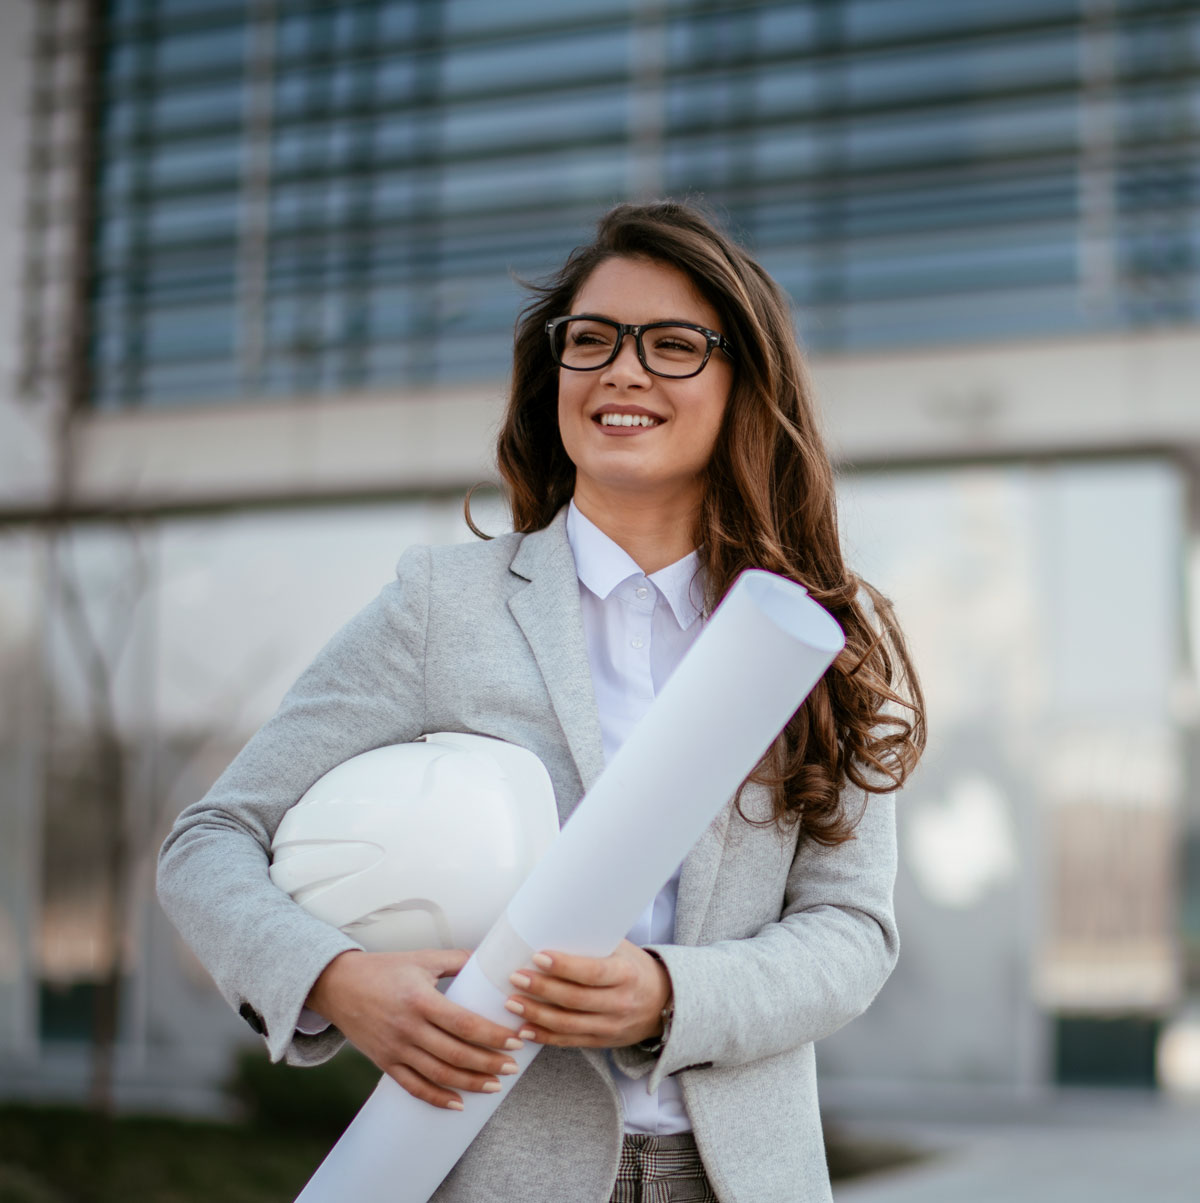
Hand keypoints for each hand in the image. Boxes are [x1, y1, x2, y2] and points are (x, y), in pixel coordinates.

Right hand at [306, 949, 524, 1110]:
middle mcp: (408, 1028)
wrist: (338, 986)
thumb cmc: (382, 969)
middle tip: (513, 1067)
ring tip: (495, 1085)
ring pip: (438, 1074)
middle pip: (455, 1054)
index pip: (464, 1023)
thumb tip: (489, 959)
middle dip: (488, 1063)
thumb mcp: (421, 959)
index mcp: (420, 999)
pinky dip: (437, 1098)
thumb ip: (456, 960)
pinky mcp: (385, 1062)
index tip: (515, 1040)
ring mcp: (396, 1048)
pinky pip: (414, 1087)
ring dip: (470, 1083)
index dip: (492, 1035)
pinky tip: (458, 1103)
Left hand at [503, 940, 671, 1048]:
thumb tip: (554, 922)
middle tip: (515, 977)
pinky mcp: (601, 1041)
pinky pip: (569, 1041)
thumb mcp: (622, 950)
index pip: (593, 972)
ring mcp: (611, 1026)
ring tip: (512, 1003)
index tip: (538, 956)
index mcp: (626, 974)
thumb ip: (594, 942)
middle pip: (576, 999)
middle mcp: (620, 1003)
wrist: (664, 1003)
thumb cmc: (634, 968)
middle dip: (542, 989)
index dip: (564, 966)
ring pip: (569, 1024)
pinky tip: (523, 1030)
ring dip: (536, 1015)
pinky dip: (545, 1037)